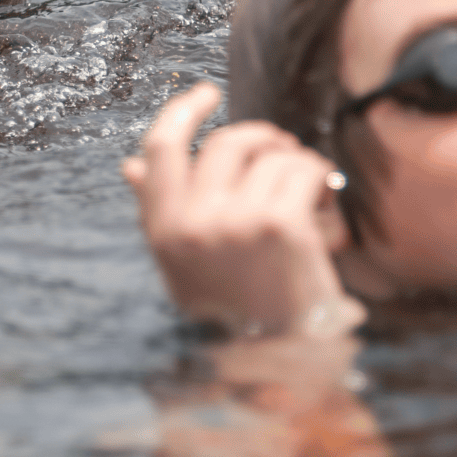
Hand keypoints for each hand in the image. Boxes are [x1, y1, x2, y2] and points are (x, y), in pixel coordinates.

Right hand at [122, 81, 364, 336]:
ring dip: (296, 161)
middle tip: (282, 150)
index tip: (205, 94)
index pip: (160, 148)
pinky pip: (303, 169)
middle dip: (260, 137)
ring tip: (310, 189)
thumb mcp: (187, 268)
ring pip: (269, 153)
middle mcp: (191, 223)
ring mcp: (234, 222)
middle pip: (224, 142)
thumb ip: (160, 214)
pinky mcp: (280, 224)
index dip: (181, 111)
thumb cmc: (241, 313)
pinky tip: (326, 200)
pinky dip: (321, 177)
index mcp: (162, 232)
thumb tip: (130, 166)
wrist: (288, 362)